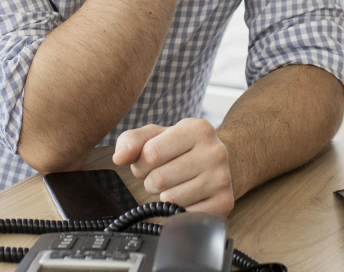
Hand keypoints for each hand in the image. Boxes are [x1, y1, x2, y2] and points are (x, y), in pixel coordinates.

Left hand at [112, 118, 234, 215]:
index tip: (151, 162)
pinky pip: (185, 216)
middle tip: (165, 175)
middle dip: (152, 181)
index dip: (142, 163)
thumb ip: (131, 141)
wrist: (218, 163)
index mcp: (197, 129)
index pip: (150, 153)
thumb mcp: (156, 136)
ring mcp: (222, 179)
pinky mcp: (224, 203)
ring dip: (165, 196)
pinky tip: (188, 197)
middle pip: (159, 179)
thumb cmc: (181, 149)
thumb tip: (119, 157)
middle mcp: (215, 152)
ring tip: (176, 185)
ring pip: (171, 199)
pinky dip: (179, 210)